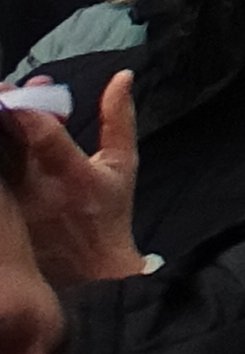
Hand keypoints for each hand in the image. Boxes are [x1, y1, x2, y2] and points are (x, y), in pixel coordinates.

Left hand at [3, 77, 139, 287]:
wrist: (90, 277)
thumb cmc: (109, 214)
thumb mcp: (122, 165)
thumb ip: (119, 120)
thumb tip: (122, 76)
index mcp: (75, 177)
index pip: (44, 137)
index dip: (28, 111)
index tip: (20, 90)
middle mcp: (38, 193)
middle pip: (6, 147)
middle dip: (2, 116)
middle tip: (1, 94)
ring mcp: (12, 211)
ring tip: (0, 114)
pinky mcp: (0, 224)